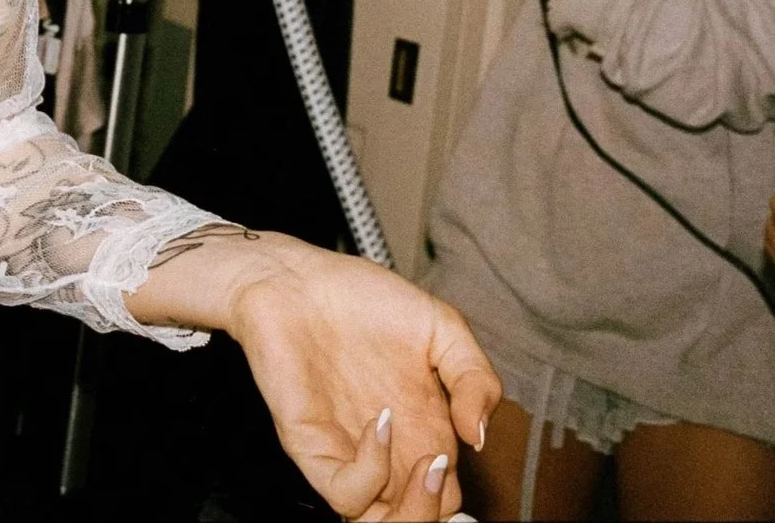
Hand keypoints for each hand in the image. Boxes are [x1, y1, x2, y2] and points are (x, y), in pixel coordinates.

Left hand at [133, 228, 499, 519]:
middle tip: (443, 468)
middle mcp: (384, 448)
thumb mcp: (442, 328)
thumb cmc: (360, 298)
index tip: (468, 456)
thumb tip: (481, 436)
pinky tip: (382, 423)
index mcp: (418, 429)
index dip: (456, 490)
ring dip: (414, 510)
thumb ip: (476, 378)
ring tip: (428, 464)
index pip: (444, 494)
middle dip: (438, 510)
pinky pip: (342, 492)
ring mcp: (346, 450)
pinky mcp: (308, 444)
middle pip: (417, 517)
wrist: (293, 276)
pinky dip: (371, 474)